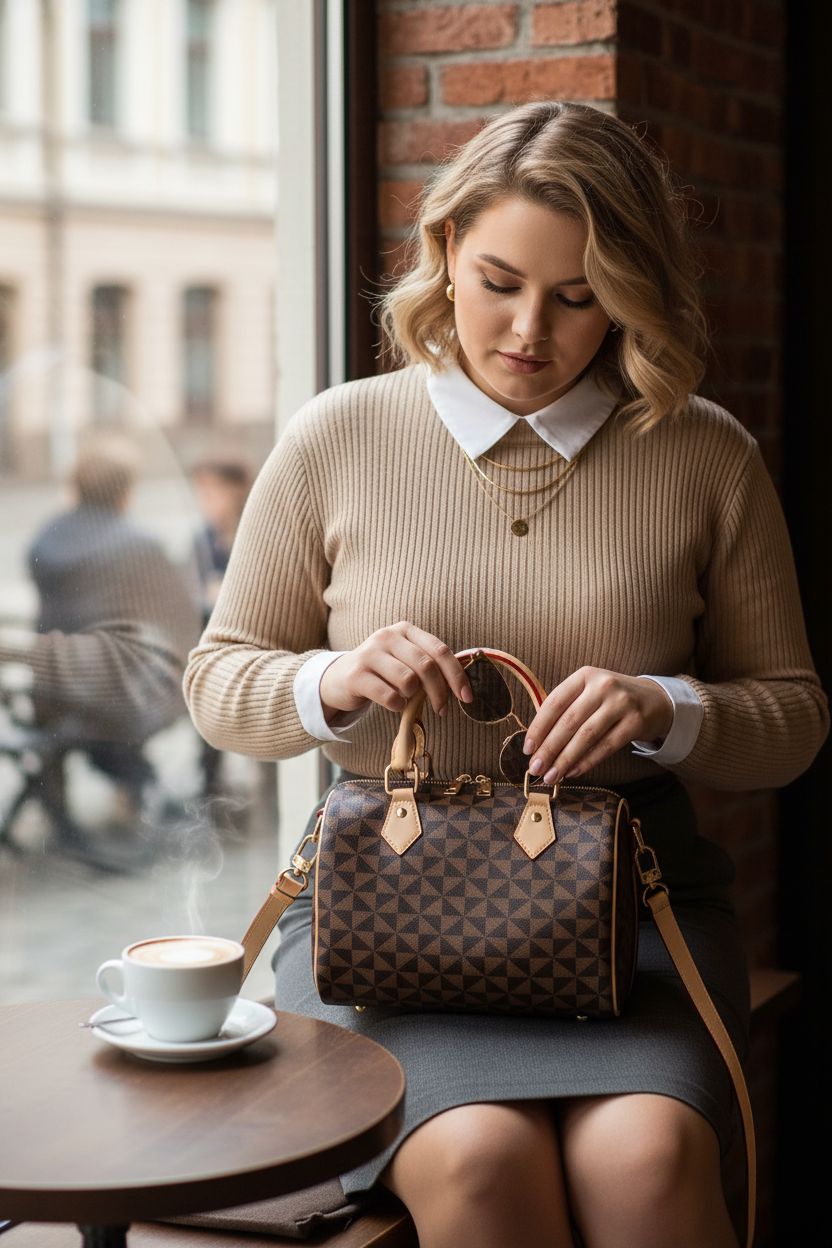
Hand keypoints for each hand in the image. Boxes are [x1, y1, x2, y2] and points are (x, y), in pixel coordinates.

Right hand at [319, 621, 473, 722]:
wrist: (338, 678)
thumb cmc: (381, 672)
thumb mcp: (404, 659)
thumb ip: (429, 665)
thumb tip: (461, 687)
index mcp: (405, 630)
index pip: (440, 650)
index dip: (457, 675)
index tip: (467, 697)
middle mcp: (387, 636)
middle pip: (427, 667)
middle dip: (440, 692)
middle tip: (442, 710)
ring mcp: (369, 654)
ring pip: (408, 681)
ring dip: (413, 697)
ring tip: (406, 699)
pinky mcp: (356, 675)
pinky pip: (390, 696)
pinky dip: (398, 706)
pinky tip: (394, 704)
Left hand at [522, 667, 673, 782]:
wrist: (654, 700)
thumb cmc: (611, 700)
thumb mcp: (589, 692)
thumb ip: (566, 709)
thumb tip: (537, 742)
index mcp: (585, 675)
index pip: (555, 702)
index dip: (539, 727)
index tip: (527, 748)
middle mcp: (603, 685)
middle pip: (569, 721)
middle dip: (549, 748)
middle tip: (535, 768)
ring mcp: (621, 703)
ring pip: (586, 736)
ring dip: (565, 759)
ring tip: (551, 776)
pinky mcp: (635, 722)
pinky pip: (606, 747)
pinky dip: (587, 762)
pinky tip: (573, 772)